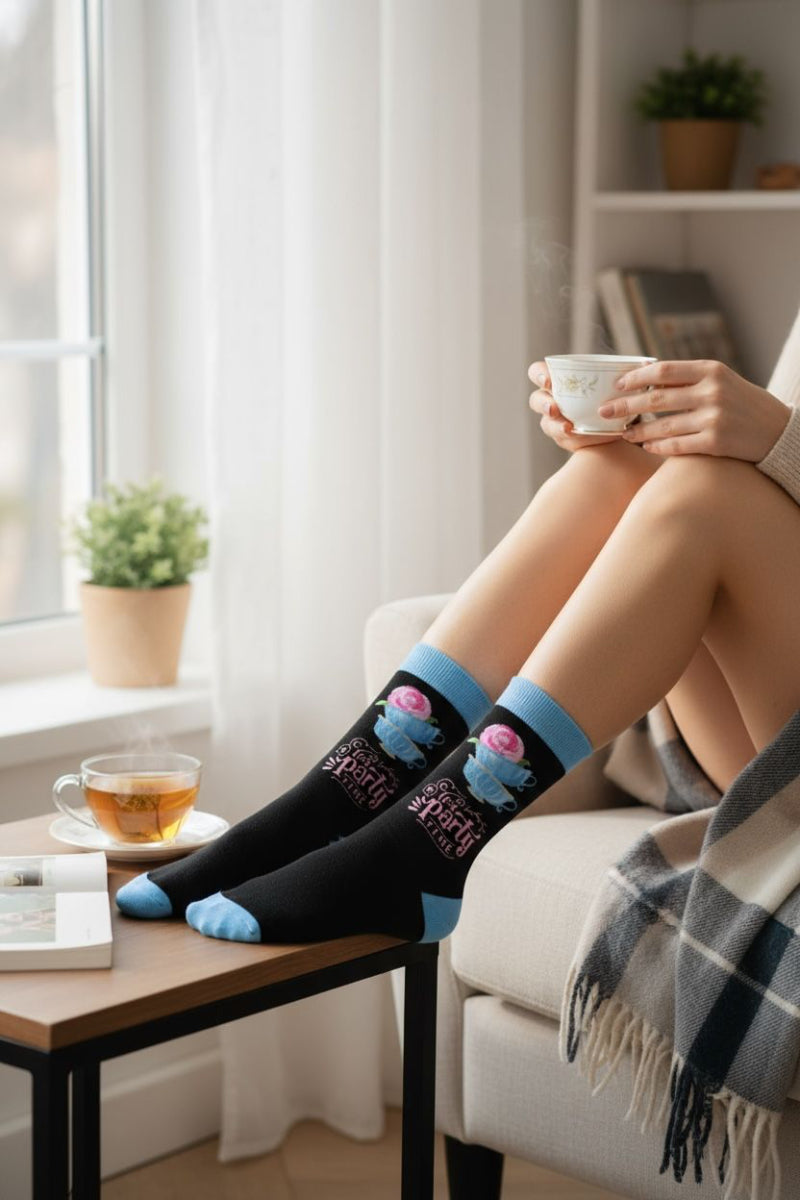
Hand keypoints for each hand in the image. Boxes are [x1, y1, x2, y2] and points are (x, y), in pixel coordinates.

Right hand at [528, 362, 619, 451]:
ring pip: (547, 423)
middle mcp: (550, 399)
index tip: (549, 382)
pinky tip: (584, 436)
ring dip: (555, 426)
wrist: (618, 419)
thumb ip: (619, 374)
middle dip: (543, 404)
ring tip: (568, 428)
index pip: (537, 372)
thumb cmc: (611, 392)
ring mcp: (555, 421)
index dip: (539, 375)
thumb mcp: (613, 380)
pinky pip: (564, 439)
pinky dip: (574, 439)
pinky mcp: (564, 438)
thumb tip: (639, 365)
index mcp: (556, 379)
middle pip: (536, 399)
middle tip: (554, 409)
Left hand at [598, 359, 790, 460]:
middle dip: (625, 406)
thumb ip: (689, 380)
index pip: (663, 371)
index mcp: (711, 370)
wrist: (778, 430)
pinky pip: (676, 446)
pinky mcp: (716, 442)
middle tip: (604, 411)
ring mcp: (714, 418)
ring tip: (623, 433)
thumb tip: (647, 382)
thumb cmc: (743, 403)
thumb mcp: (722, 381)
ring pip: (662, 427)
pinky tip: (646, 447)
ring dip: (638, 432)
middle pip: (656, 399)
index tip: (618, 384)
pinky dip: (658, 447)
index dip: (636, 378)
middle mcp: (712, 392)